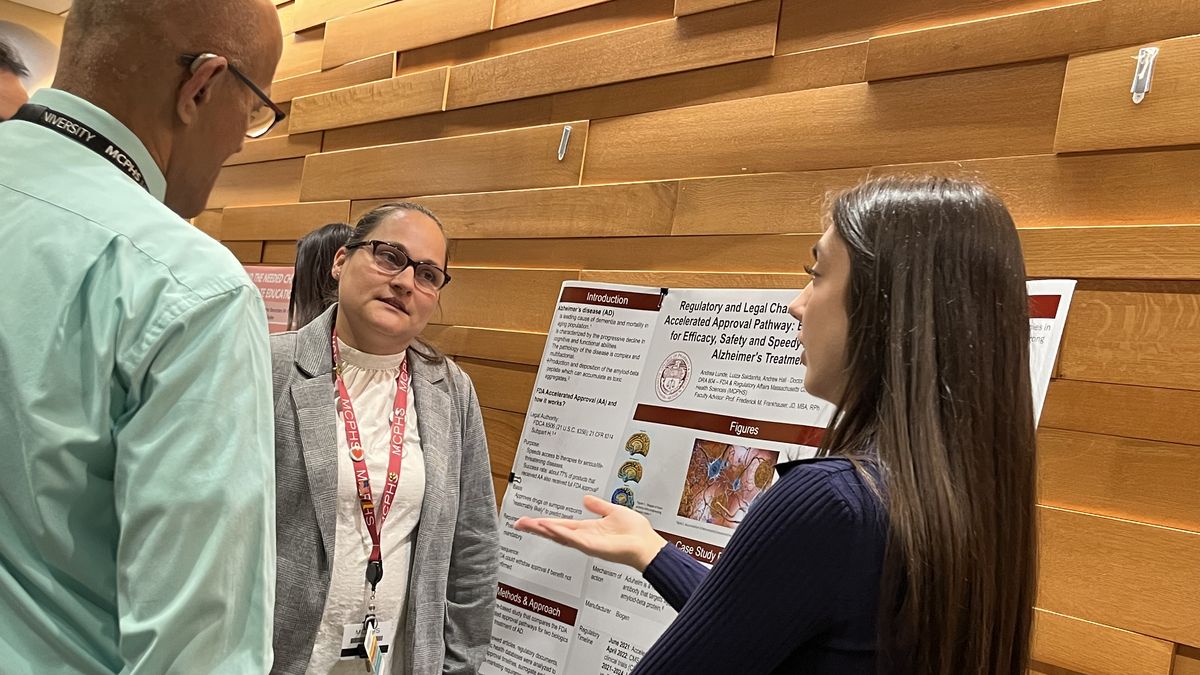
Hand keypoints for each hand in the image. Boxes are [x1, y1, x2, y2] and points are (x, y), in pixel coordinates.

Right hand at [514, 495, 667, 572]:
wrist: (648, 545)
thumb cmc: (636, 533)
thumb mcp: (613, 512)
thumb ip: (598, 506)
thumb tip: (586, 499)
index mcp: (588, 530)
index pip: (561, 525)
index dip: (545, 522)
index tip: (530, 519)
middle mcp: (585, 538)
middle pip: (555, 531)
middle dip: (537, 528)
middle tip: (519, 523)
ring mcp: (588, 544)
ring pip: (561, 536)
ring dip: (545, 529)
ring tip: (530, 524)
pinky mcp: (593, 547)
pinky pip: (574, 539)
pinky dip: (561, 533)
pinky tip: (550, 528)